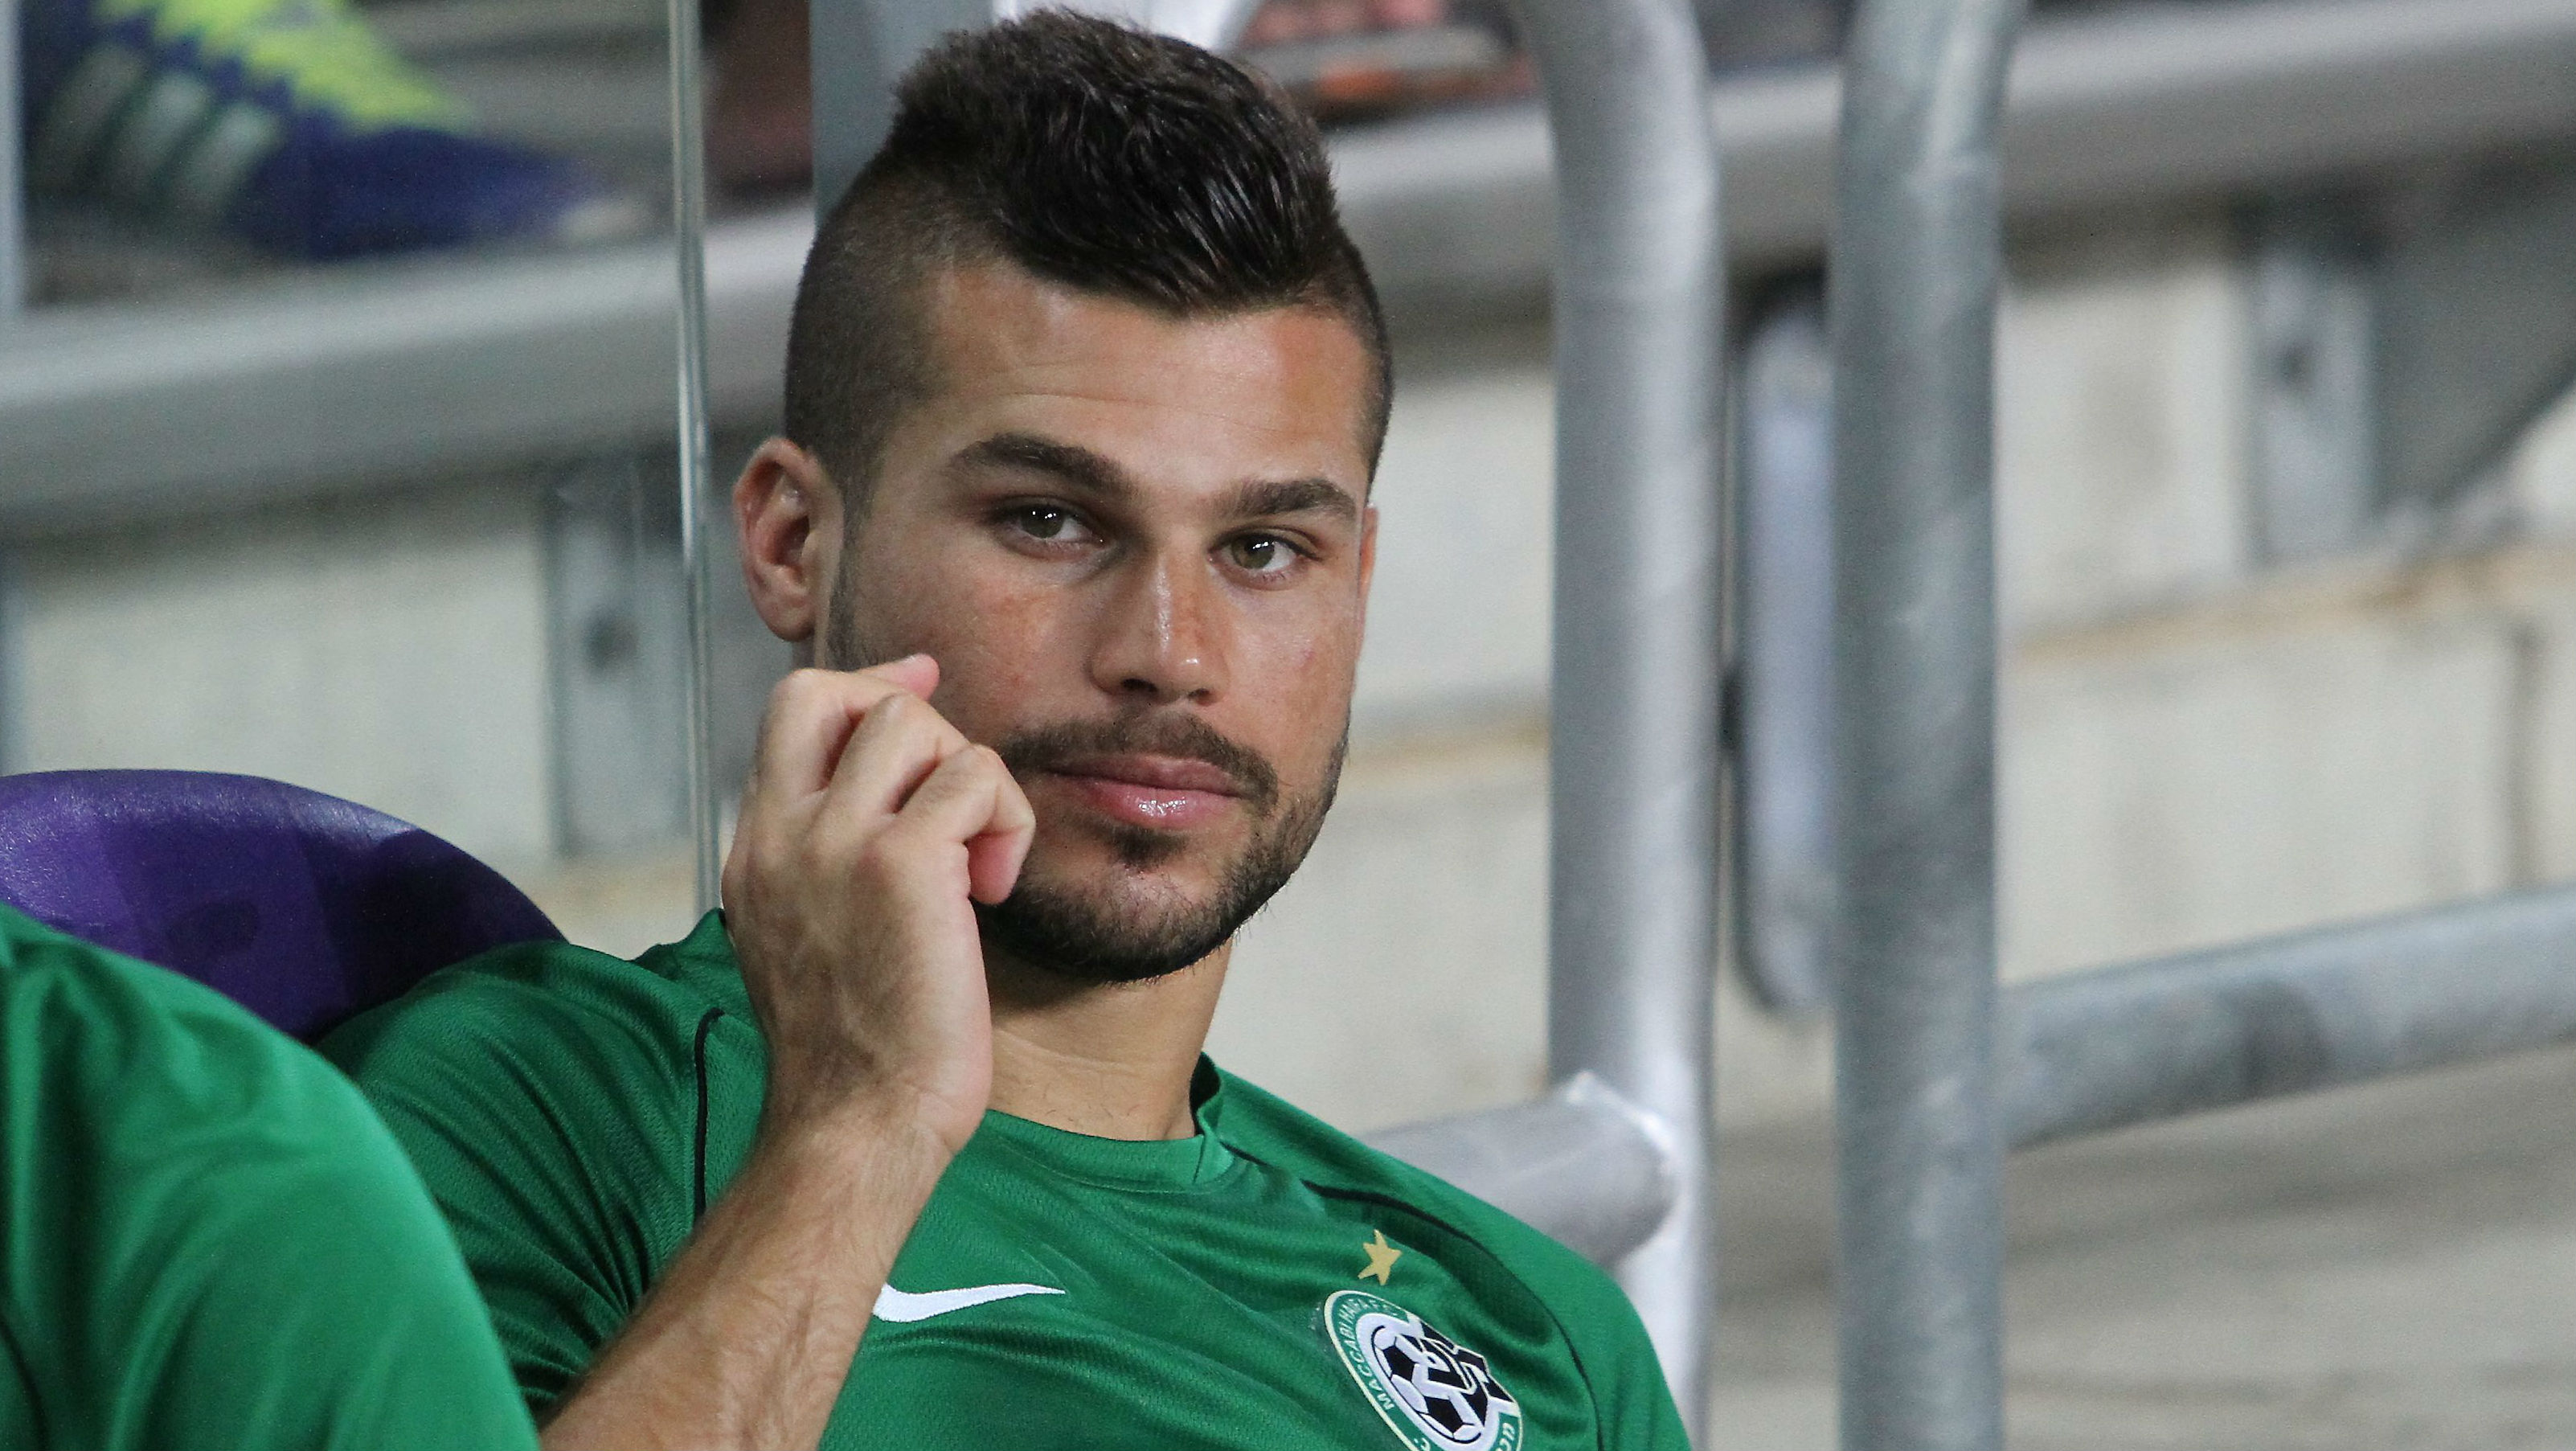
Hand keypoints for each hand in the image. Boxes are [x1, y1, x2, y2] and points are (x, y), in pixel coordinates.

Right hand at [720, 656, 1035, 1158]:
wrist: (857, 1126)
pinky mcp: (902, 865)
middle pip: (836, 691)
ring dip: (969, 779)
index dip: (867, 687)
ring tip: (977, 861)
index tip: (923, 695)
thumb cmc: (860, 1047)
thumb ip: (835, 852)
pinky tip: (992, 890)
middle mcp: (782, 835)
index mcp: (757, 849)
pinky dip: (1006, 823)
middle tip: (961, 800)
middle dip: (918, 721)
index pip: (792, 709)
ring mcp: (836, 844)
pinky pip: (976, 777)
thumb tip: (896, 780)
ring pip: (913, 722)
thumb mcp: (816, 930)